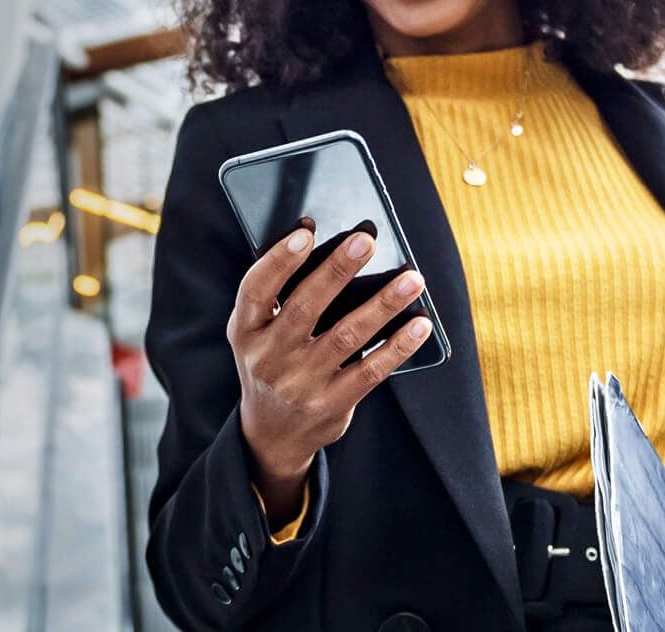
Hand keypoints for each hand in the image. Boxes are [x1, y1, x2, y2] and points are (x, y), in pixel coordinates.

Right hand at [227, 216, 432, 508]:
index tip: (306, 231)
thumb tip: (325, 246)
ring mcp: (300, 384)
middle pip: (305, 307)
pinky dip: (398, 346)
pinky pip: (371, 371)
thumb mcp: (255, 333)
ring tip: (412, 279)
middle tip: (367, 240)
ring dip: (382, 304)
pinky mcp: (331, 404)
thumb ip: (276, 298)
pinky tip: (419, 324)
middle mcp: (268, 358)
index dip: (279, 260)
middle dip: (338, 270)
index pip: (256, 290)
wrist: (272, 434)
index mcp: (245, 332)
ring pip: (346, 336)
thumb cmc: (270, 364)